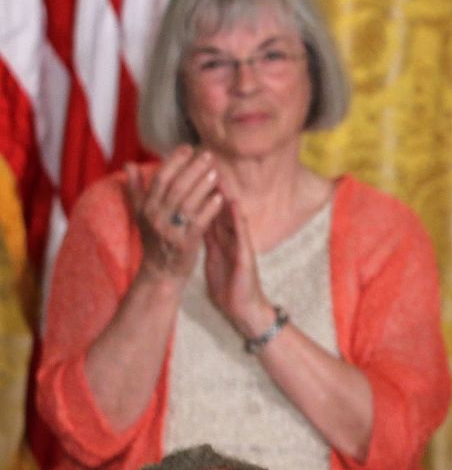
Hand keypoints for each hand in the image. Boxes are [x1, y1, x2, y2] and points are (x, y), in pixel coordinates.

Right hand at [126, 146, 221, 280]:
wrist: (160, 273)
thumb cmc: (154, 240)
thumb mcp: (141, 215)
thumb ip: (136, 189)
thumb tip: (128, 164)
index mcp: (145, 208)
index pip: (160, 178)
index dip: (174, 161)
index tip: (188, 147)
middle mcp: (155, 217)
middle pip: (176, 187)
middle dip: (193, 168)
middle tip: (208, 155)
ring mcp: (170, 231)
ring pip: (188, 202)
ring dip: (203, 185)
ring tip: (215, 172)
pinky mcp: (185, 243)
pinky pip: (199, 222)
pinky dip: (209, 208)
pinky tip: (219, 197)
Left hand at [203, 178, 275, 339]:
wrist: (243, 308)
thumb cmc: (228, 284)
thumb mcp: (212, 256)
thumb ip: (205, 236)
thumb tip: (192, 219)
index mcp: (220, 237)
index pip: (207, 208)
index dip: (198, 189)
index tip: (187, 170)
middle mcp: (231, 236)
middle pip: (219, 207)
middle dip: (211, 185)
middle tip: (202, 162)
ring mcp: (240, 244)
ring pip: (231, 214)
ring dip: (226, 194)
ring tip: (219, 174)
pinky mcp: (246, 256)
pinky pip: (240, 234)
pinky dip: (237, 218)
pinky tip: (233, 205)